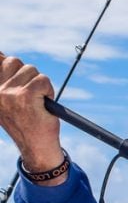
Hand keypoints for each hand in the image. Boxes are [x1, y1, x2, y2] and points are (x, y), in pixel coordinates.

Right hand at [0, 52, 63, 181]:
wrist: (36, 147)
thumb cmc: (26, 123)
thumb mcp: (8, 101)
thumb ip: (4, 80)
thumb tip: (2, 55)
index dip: (4, 60)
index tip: (7, 62)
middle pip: (15, 61)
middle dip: (28, 74)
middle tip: (31, 93)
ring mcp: (9, 93)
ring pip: (31, 70)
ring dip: (39, 83)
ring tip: (37, 101)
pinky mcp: (25, 95)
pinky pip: (42, 80)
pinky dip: (48, 90)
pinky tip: (44, 104)